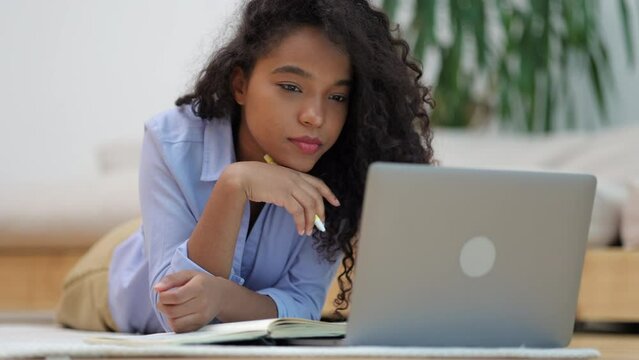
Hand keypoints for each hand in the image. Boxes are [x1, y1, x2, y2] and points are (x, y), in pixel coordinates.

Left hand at [154, 270, 221, 332]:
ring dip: (168, 316)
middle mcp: (202, 304)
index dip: (163, 297)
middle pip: (172, 311)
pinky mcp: (199, 326)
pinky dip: (174, 323)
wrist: (221, 296)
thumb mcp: (188, 274)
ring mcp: (201, 317)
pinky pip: (179, 329)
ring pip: (174, 322)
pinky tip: (178, 315)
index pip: (175, 297)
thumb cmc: (202, 283)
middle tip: (165, 301)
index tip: (163, 294)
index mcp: (198, 288)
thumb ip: (171, 279)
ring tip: (172, 307)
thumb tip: (156, 288)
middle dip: (162, 306)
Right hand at [222, 161, 339, 235]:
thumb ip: (287, 184)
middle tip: (320, 225)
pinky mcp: (283, 196)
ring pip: (309, 206)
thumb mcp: (276, 178)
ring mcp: (290, 186)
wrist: (241, 177)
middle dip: (321, 213)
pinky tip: (300, 230)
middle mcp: (295, 178)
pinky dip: (301, 222)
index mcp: (295, 173)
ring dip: (311, 221)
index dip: (329, 193)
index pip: (318, 183)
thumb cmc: (255, 178)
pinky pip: (298, 212)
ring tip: (308, 231)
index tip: (336, 203)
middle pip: (316, 197)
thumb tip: (295, 200)